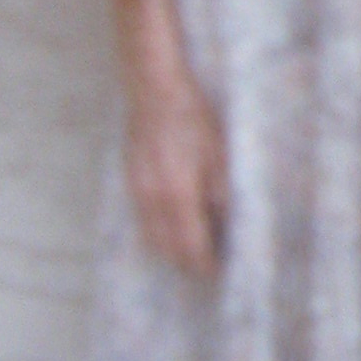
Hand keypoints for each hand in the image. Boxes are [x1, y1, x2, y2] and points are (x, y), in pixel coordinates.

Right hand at [125, 65, 227, 275]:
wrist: (154, 90)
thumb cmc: (194, 118)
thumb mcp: (220, 156)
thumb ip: (224, 195)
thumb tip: (230, 227)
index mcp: (178, 196)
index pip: (191, 248)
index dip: (207, 264)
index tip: (223, 269)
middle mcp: (152, 201)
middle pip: (168, 251)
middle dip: (189, 262)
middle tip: (213, 263)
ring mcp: (137, 192)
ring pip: (153, 239)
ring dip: (173, 249)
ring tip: (197, 247)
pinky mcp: (130, 182)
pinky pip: (144, 221)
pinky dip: (160, 231)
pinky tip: (177, 223)